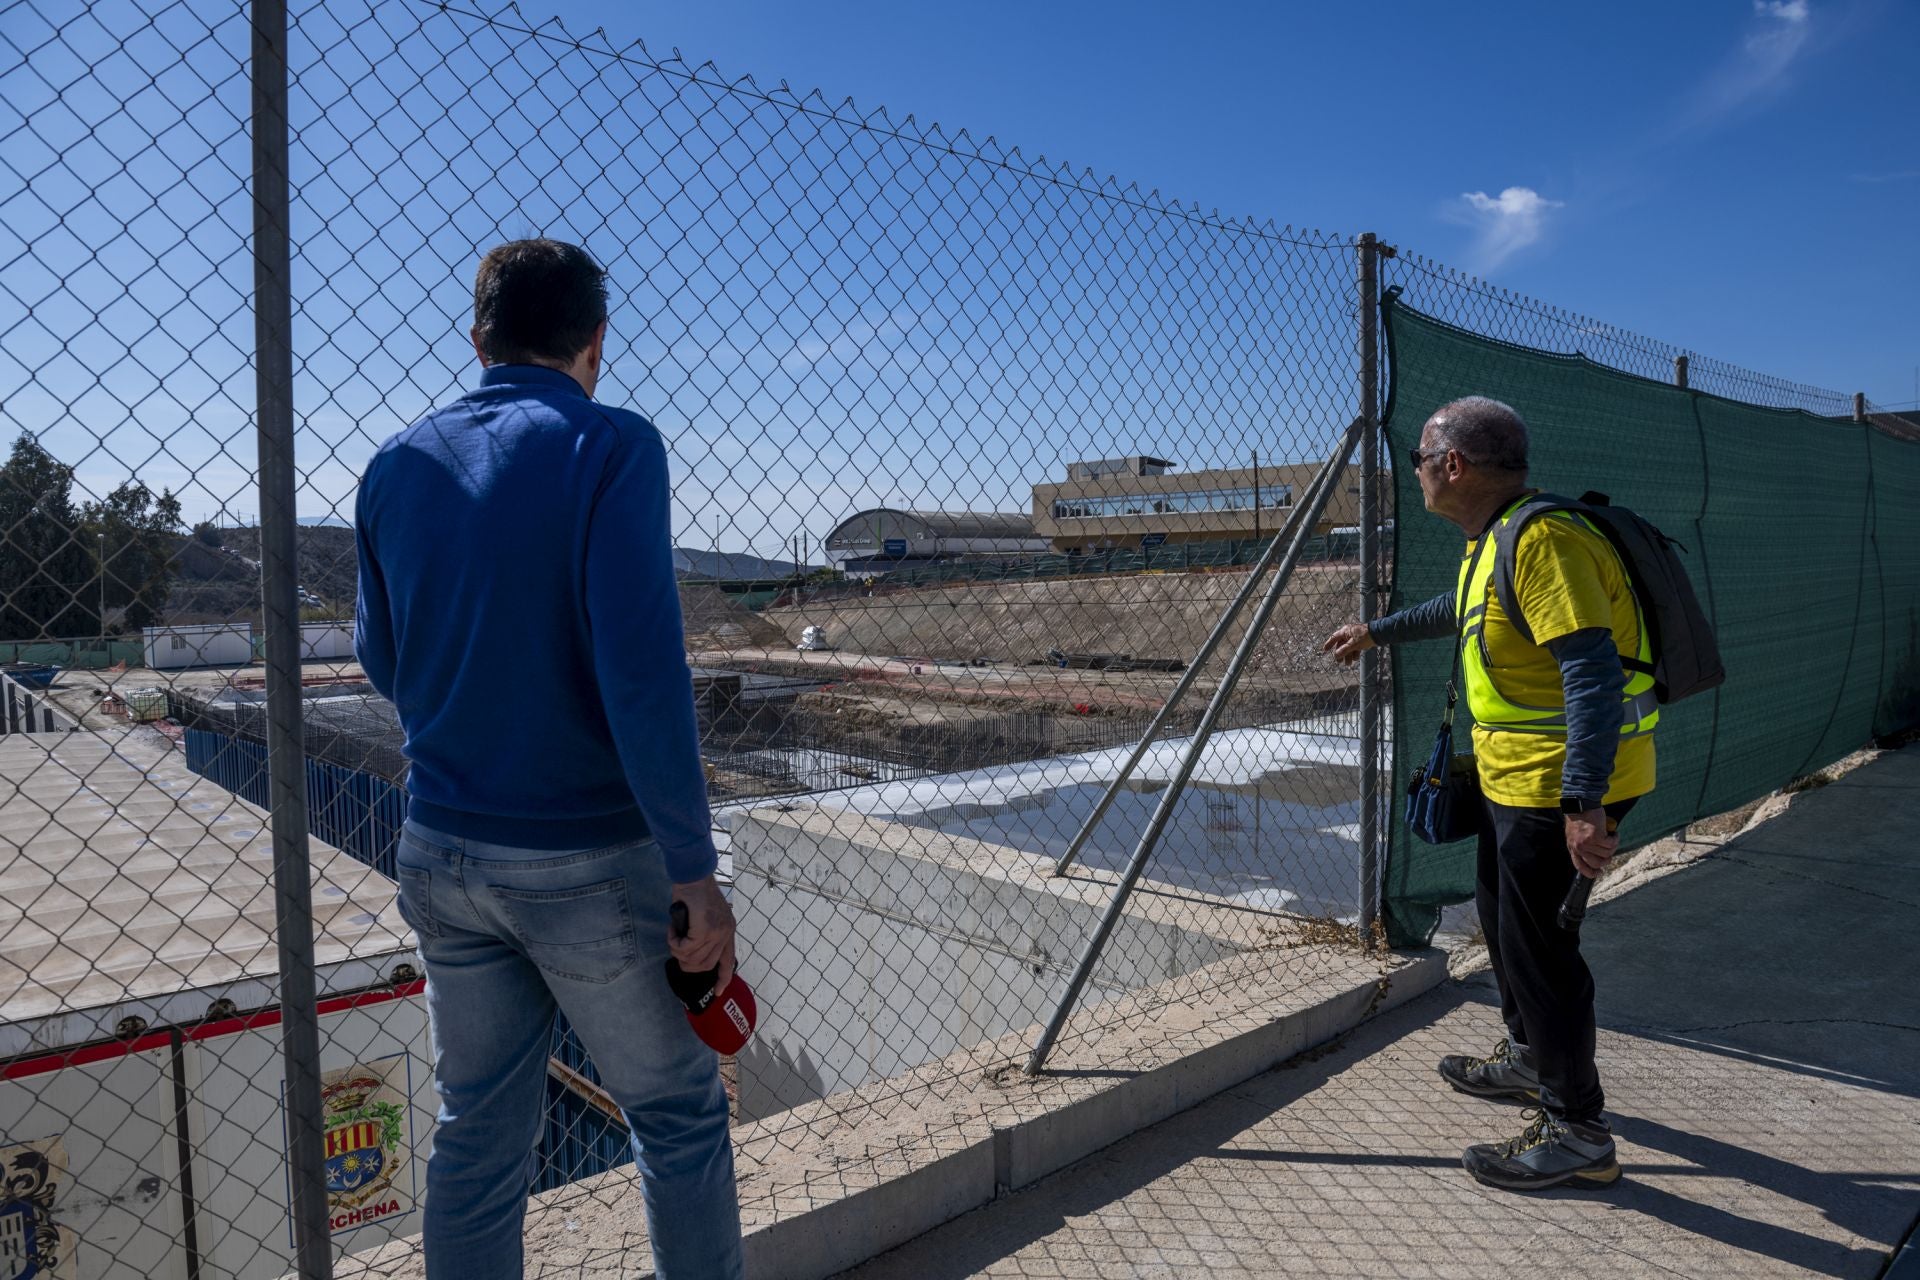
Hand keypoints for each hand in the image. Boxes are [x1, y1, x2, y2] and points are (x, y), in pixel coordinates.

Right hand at [670, 874, 737, 991]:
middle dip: (688, 964)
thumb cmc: (695, 891)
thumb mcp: (705, 914)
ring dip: (678, 952)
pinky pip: (685, 948)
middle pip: (706, 965)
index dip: (723, 979)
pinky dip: (674, 943)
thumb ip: (703, 932)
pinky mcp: (703, 929)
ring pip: (693, 959)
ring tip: (673, 937)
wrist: (693, 874)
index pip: (729, 961)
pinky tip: (672, 931)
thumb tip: (690, 952)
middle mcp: (726, 933)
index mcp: (728, 930)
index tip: (717, 992)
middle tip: (676, 950)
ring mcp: (716, 932)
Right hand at [1321, 622, 1375, 665]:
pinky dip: (1354, 653)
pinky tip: (1355, 658)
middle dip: (1341, 654)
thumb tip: (1336, 655)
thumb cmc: (1365, 636)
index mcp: (1345, 631)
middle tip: (1339, 662)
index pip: (1334, 638)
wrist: (1379, 634)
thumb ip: (1344, 650)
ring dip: (1348, 655)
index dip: (1329, 644)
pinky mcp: (1360, 641)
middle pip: (1341, 644)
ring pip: (1348, 647)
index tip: (1324, 650)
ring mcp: (1354, 637)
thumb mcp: (1354, 644)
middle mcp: (1348, 633)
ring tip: (1348, 664)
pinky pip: (1354, 647)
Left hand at [1566, 809, 1617, 877]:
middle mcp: (1579, 847)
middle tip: (1610, 851)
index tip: (1599, 872)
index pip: (1580, 867)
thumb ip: (1582, 846)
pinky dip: (1616, 838)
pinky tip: (1614, 833)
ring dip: (1613, 846)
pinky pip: (1611, 844)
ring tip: (1612, 837)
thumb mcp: (1575, 835)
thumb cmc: (1579, 817)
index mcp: (1572, 848)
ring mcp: (1587, 843)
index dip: (1591, 872)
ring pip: (1607, 853)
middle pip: (1597, 863)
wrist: (1581, 804)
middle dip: (1607, 860)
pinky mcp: (1597, 836)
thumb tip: (1596, 855)